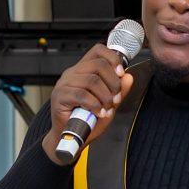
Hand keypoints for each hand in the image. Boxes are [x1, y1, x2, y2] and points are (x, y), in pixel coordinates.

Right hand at [42, 44, 134, 164]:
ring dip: (105, 96)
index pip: (98, 51)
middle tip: (115, 99)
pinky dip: (95, 105)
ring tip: (107, 108)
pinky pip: (82, 95)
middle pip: (98, 65)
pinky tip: (99, 113)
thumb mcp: (108, 104)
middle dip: (113, 82)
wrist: (69, 138)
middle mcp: (72, 73)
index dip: (113, 58)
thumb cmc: (86, 121)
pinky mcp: (59, 96)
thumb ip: (118, 91)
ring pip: (92, 80)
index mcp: (83, 70)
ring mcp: (64, 84)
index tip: (121, 73)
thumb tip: (128, 77)